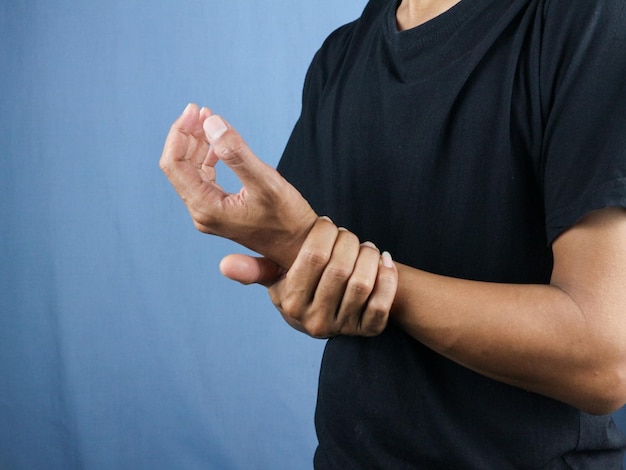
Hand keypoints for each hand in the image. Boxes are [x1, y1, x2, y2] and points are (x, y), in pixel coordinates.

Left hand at [159, 103, 317, 267]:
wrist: (301, 246)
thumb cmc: (288, 219)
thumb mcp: (266, 182)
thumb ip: (237, 153)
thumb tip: (210, 123)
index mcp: (206, 207)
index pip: (174, 164)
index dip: (180, 133)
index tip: (196, 110)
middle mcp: (202, 213)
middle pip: (178, 166)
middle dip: (187, 135)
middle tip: (202, 110)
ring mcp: (209, 213)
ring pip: (190, 171)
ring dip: (197, 143)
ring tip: (209, 119)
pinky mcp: (220, 210)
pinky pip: (204, 178)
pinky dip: (207, 157)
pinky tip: (217, 143)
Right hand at [221, 218, 398, 337]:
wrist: (329, 314)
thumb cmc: (301, 286)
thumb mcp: (275, 278)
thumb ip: (254, 269)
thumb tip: (225, 264)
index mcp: (290, 302)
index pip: (312, 257)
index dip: (324, 233)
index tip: (327, 224)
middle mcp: (314, 321)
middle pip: (341, 268)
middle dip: (348, 241)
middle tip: (347, 234)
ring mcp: (342, 328)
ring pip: (363, 282)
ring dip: (368, 255)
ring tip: (365, 246)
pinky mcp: (368, 331)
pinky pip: (383, 303)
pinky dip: (388, 277)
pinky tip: (384, 261)